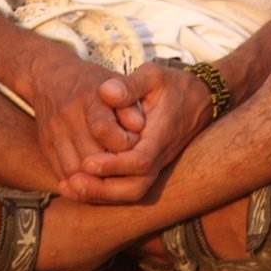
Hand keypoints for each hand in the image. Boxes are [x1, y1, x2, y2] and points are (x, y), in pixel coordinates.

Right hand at [27, 55, 143, 184]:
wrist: (51, 76)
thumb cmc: (93, 82)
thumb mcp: (115, 81)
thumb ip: (129, 102)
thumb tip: (140, 126)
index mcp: (88, 97)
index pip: (103, 129)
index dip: (124, 142)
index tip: (135, 142)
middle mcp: (67, 115)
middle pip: (89, 155)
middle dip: (112, 165)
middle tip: (126, 164)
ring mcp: (53, 132)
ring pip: (74, 170)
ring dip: (95, 178)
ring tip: (112, 173)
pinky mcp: (45, 145)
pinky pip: (62, 173)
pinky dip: (80, 181)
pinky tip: (95, 177)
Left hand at [57, 62, 213, 202]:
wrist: (200, 99)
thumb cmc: (173, 85)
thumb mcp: (153, 76)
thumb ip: (130, 84)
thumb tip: (105, 91)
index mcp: (161, 136)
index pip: (140, 161)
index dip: (114, 165)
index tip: (88, 161)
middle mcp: (159, 157)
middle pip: (135, 188)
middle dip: (103, 190)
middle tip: (74, 181)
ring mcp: (155, 165)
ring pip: (131, 193)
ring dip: (100, 194)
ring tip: (70, 185)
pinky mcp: (147, 168)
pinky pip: (127, 188)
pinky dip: (103, 190)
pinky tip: (78, 183)